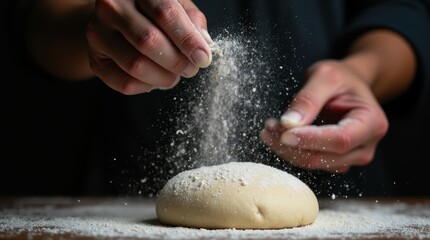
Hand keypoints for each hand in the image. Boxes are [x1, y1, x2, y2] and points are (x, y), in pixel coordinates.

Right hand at [86, 0, 212, 94]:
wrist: (115, 22)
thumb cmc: (152, 14)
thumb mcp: (176, 6)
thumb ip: (192, 21)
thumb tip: (203, 45)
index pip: (165, 14)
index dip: (187, 39)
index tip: (203, 57)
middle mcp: (112, 7)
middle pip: (149, 41)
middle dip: (177, 61)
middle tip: (190, 69)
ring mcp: (98, 33)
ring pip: (136, 65)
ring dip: (164, 77)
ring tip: (174, 75)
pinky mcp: (94, 60)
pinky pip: (125, 82)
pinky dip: (148, 86)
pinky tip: (156, 79)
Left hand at [260, 60, 388, 172]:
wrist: (348, 85)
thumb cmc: (341, 78)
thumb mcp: (325, 76)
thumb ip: (308, 99)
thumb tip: (289, 123)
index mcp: (372, 123)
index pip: (340, 139)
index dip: (310, 139)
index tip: (284, 133)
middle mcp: (365, 146)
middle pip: (325, 157)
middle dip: (292, 145)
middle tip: (268, 127)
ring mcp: (351, 157)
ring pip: (314, 163)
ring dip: (287, 149)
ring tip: (270, 127)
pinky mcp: (334, 161)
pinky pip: (309, 161)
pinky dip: (290, 150)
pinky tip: (277, 134)